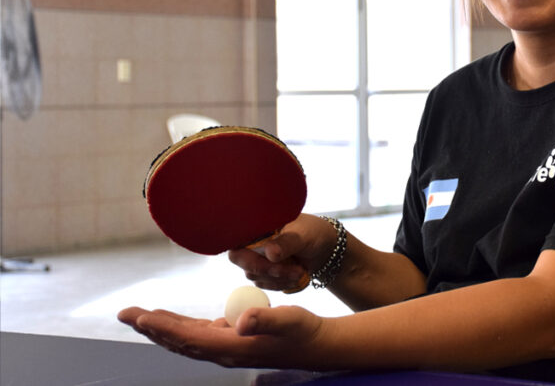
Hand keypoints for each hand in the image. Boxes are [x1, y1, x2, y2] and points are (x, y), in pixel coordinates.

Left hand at [117, 305, 324, 368]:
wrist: (317, 345)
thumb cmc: (304, 331)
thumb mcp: (289, 319)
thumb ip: (265, 317)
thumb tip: (242, 321)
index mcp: (233, 348)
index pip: (190, 338)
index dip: (163, 328)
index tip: (140, 317)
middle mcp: (225, 352)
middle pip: (179, 341)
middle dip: (151, 327)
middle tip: (124, 314)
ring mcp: (227, 348)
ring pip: (185, 339)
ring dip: (161, 328)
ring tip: (139, 316)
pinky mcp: (233, 342)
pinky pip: (198, 335)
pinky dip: (180, 327)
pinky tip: (173, 320)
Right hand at [229, 214, 335, 291]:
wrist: (324, 248)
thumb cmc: (313, 233)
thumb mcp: (304, 235)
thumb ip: (287, 243)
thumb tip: (270, 253)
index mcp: (258, 226)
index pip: (237, 240)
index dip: (247, 253)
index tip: (271, 258)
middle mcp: (252, 242)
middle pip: (245, 262)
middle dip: (270, 270)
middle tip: (295, 270)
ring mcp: (256, 258)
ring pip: (255, 275)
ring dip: (279, 278)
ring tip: (301, 271)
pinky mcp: (263, 273)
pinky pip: (264, 284)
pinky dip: (281, 284)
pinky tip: (297, 278)